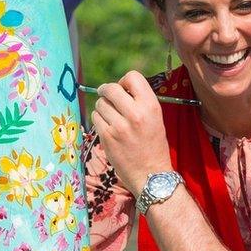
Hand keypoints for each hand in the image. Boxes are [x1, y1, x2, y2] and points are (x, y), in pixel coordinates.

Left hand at [91, 71, 173, 195]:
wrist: (151, 174)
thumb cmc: (153, 145)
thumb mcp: (156, 118)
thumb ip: (139, 101)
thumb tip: (119, 88)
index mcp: (151, 106)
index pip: (132, 76)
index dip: (125, 81)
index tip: (124, 89)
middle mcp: (135, 113)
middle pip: (111, 88)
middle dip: (107, 90)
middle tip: (107, 96)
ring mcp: (119, 126)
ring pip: (100, 103)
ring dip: (103, 107)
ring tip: (112, 118)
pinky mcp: (107, 137)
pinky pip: (95, 117)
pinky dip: (99, 120)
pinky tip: (108, 127)